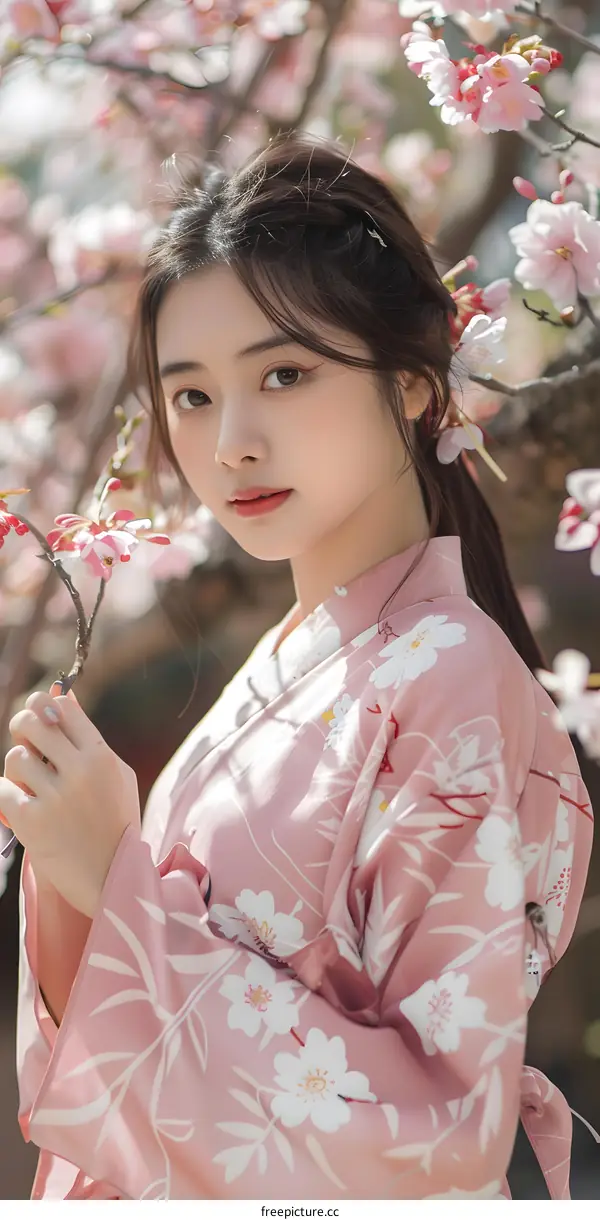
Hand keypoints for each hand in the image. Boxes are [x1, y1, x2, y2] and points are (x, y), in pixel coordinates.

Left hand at [1, 684, 140, 916]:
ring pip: (15, 757)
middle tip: (25, 739)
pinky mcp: (32, 822)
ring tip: (31, 785)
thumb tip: (62, 697)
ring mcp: (55, 797)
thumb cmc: (115, 821)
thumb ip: (89, 736)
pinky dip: (7, 795)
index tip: (42, 716)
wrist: (111, 877)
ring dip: (18, 769)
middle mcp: (79, 771)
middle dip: (23, 726)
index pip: (62, 708)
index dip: (46, 705)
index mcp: (101, 756)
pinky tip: (20, 805)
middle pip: (32, 723)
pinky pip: (2, 790)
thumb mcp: (116, 774)